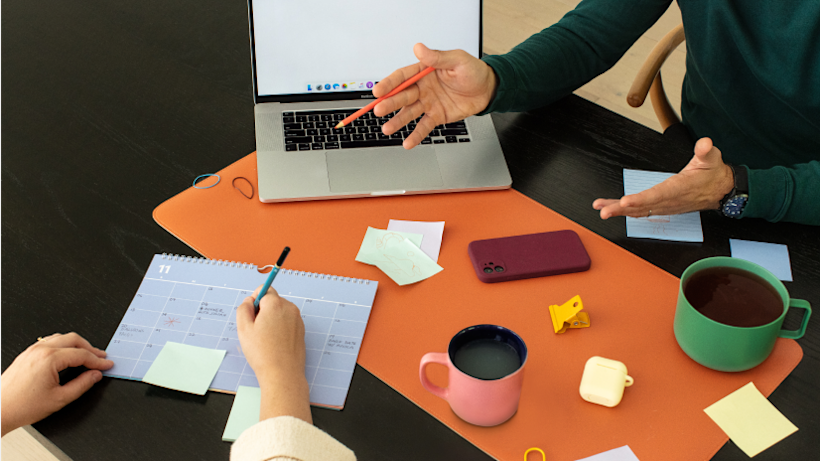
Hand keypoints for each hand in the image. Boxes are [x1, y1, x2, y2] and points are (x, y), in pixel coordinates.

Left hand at [1, 333, 112, 436]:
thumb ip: (82, 385)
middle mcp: (40, 350)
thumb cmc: (22, 406)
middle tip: (100, 358)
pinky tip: (68, 354)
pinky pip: (50, 341)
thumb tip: (94, 376)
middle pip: (74, 339)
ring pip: (62, 337)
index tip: (106, 365)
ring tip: (87, 355)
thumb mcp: (60, 399)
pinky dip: (64, 345)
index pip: (82, 355)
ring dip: (77, 345)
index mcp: (50, 359)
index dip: (98, 361)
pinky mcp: (27, 354)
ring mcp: (32, 350)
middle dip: (90, 348)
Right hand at [236, 285, 310, 422]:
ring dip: (271, 320)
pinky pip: (287, 323)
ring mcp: (297, 320)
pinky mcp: (301, 330)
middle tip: (256, 330)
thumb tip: (249, 301)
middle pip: (272, 301)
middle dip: (263, 311)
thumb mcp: (243, 328)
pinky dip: (280, 329)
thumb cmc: (263, 353)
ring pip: (279, 312)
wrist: (282, 373)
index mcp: (276, 304)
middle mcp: (290, 308)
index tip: (252, 316)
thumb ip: (243, 308)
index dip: (254, 301)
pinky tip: (275, 343)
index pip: (264, 289)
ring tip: (265, 339)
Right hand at [373, 43, 497, 148]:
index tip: (378, 90)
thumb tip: (419, 48)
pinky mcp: (436, 116)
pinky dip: (415, 135)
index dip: (389, 84)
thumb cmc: (473, 71)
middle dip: (390, 103)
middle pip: (402, 96)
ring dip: (397, 121)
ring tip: (387, 129)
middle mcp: (422, 88)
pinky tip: (407, 142)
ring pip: (409, 113)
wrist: (488, 90)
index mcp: (424, 71)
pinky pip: (423, 126)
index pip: (402, 77)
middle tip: (379, 110)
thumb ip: (437, 57)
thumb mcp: (457, 60)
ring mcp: (428, 103)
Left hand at [593, 137, 734, 217]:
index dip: (641, 199)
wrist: (720, 190)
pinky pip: (642, 211)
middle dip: (622, 209)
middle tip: (604, 211)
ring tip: (601, 209)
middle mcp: (669, 200)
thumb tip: (704, 144)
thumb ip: (706, 151)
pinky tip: (613, 209)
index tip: (625, 202)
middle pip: (643, 206)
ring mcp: (665, 206)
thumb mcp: (712, 158)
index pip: (658, 195)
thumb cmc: (712, 173)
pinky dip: (626, 212)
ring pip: (639, 211)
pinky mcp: (662, 207)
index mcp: (679, 188)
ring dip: (619, 211)